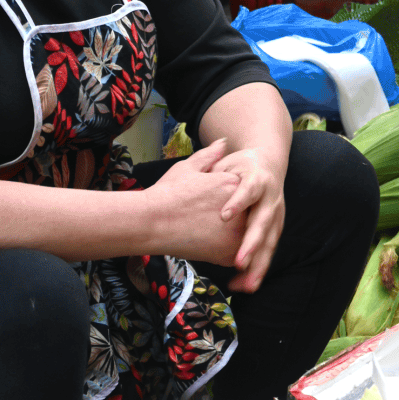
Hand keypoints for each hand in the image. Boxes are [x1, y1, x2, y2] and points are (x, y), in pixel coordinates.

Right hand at [143, 140, 244, 265]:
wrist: (149, 222)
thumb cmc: (167, 193)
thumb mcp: (188, 168)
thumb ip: (210, 156)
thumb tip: (223, 143)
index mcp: (236, 184)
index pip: (245, 192)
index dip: (231, 197)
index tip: (215, 202)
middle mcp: (243, 209)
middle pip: (249, 215)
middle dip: (238, 218)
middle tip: (211, 220)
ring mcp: (238, 234)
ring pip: (244, 238)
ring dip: (235, 238)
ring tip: (210, 236)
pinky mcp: (229, 255)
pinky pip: (236, 256)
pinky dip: (226, 253)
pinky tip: (209, 247)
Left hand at [208, 146, 285, 295]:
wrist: (268, 165)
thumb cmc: (239, 166)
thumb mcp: (226, 163)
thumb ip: (213, 167)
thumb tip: (203, 168)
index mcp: (257, 179)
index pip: (249, 190)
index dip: (238, 202)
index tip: (225, 216)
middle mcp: (271, 198)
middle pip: (263, 222)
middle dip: (251, 244)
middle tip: (239, 262)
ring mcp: (276, 215)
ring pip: (269, 242)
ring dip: (259, 265)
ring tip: (247, 285)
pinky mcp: (275, 229)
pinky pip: (267, 251)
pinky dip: (257, 269)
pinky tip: (245, 285)